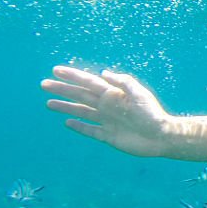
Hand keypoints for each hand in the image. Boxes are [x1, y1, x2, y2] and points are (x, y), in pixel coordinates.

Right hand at [42, 66, 170, 156]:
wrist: (162, 137)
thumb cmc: (153, 114)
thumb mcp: (139, 94)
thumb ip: (123, 82)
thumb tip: (103, 73)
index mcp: (113, 94)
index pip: (89, 82)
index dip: (73, 76)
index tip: (56, 70)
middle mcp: (107, 106)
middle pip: (80, 96)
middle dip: (63, 90)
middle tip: (44, 84)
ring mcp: (107, 121)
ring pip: (81, 112)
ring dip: (66, 107)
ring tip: (49, 103)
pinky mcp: (108, 136)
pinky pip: (90, 130)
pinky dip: (79, 127)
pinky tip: (68, 122)